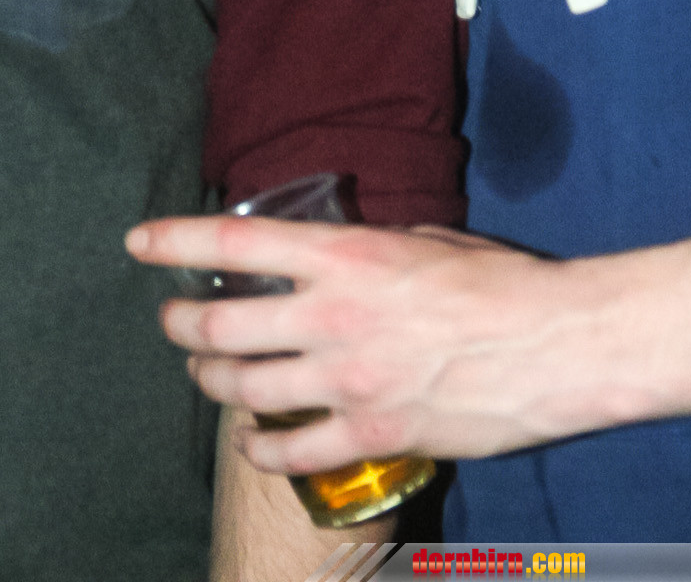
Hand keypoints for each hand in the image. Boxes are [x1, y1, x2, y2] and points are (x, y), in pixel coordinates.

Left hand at [126, 213, 612, 468]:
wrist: (552, 344)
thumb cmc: (493, 281)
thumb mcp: (417, 239)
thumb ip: (359, 252)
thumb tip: (326, 260)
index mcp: (342, 255)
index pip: (235, 241)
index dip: (175, 240)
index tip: (137, 243)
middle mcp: (331, 315)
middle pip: (221, 324)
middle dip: (181, 323)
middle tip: (172, 320)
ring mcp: (347, 379)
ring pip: (245, 387)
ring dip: (212, 381)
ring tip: (204, 373)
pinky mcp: (372, 433)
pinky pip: (293, 451)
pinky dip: (261, 447)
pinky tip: (252, 442)